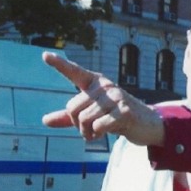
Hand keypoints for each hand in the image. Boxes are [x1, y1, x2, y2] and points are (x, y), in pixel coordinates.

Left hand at [41, 52, 164, 146]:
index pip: (75, 72)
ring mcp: (116, 97)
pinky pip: (98, 126)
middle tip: (90, 129)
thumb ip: (68, 117)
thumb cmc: (116, 117)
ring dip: (87, 133)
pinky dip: (98, 134)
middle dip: (77, 125)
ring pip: (84, 119)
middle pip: (73, 108)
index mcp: (95, 83)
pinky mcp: (125, 112)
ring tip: (98, 132)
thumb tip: (45, 120)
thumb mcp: (91, 115)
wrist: (146, 125)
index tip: (44, 55)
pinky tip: (108, 133)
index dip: (59, 64)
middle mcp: (105, 86)